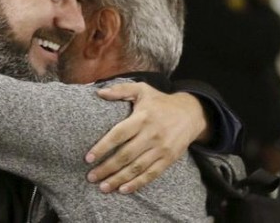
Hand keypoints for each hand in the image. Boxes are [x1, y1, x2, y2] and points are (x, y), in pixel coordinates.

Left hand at [84, 82, 208, 193]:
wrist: (191, 113)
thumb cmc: (160, 101)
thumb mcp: (142, 90)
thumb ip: (120, 90)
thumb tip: (98, 92)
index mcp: (142, 118)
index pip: (119, 135)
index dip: (103, 147)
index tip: (88, 158)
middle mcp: (152, 134)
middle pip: (126, 155)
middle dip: (106, 168)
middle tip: (91, 177)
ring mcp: (161, 148)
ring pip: (137, 168)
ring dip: (118, 179)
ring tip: (103, 187)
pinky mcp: (169, 159)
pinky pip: (151, 174)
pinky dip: (137, 184)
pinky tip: (123, 190)